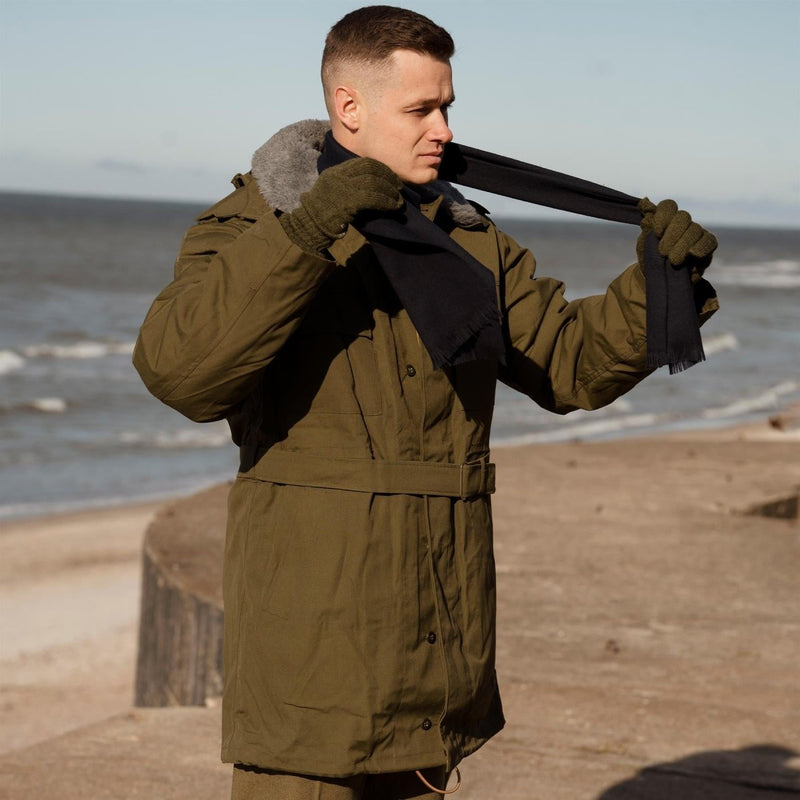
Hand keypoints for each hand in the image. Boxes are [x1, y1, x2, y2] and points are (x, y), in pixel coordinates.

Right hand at [280, 158, 402, 252]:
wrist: (310, 225)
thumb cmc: (322, 213)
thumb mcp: (332, 190)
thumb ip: (348, 184)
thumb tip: (371, 183)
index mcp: (336, 171)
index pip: (363, 163)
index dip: (381, 169)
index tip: (390, 177)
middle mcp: (340, 176)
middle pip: (371, 170)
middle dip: (388, 177)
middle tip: (398, 187)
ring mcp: (343, 188)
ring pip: (374, 183)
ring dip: (390, 192)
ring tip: (398, 200)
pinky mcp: (348, 202)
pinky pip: (373, 198)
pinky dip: (386, 202)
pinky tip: (393, 206)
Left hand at [637, 197, 717, 276]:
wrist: (661, 280)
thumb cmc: (652, 260)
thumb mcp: (645, 243)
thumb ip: (647, 224)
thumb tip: (643, 202)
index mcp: (666, 219)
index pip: (668, 206)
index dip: (663, 216)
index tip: (657, 233)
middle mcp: (683, 223)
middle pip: (683, 217)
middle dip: (672, 234)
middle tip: (663, 252)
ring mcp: (696, 233)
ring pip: (695, 229)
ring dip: (683, 245)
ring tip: (673, 260)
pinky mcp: (707, 245)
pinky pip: (709, 241)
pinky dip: (701, 247)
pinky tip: (692, 254)